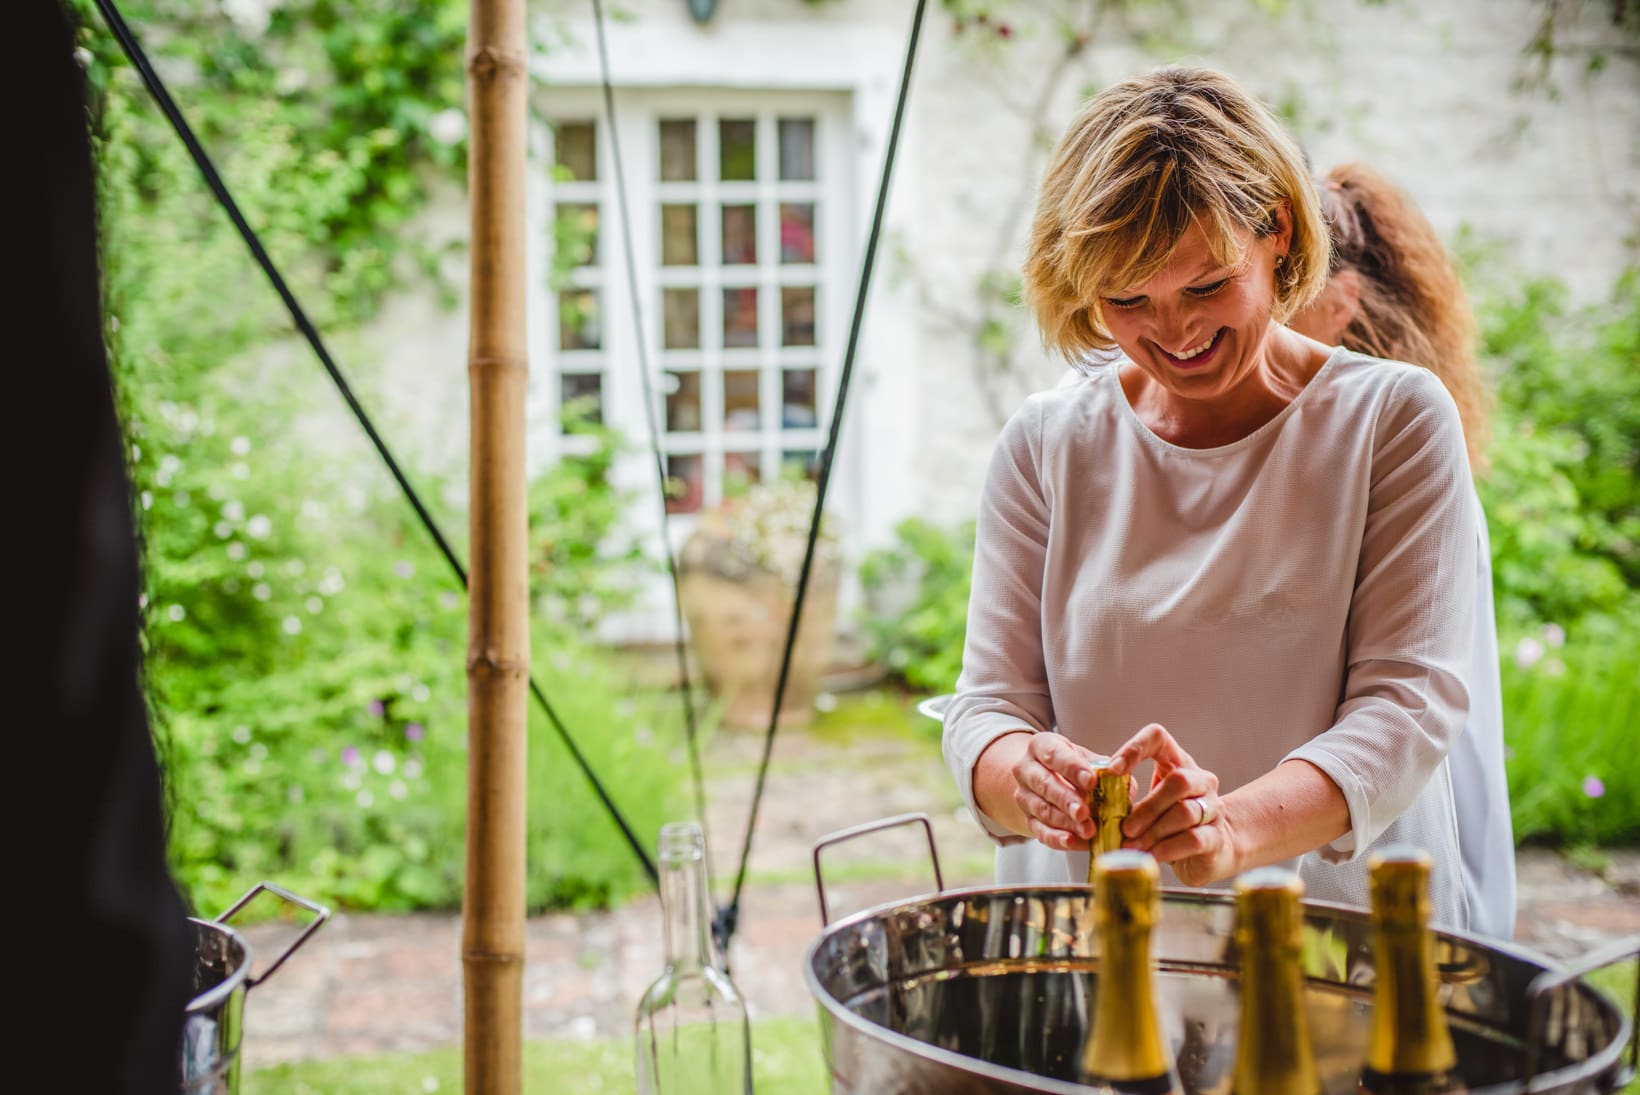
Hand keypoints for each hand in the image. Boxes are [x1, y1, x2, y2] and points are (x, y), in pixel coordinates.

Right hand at [1004, 732, 1110, 850]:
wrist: (1046, 778)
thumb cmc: (1072, 766)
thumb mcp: (1087, 760)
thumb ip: (1107, 771)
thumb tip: (1124, 785)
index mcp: (1042, 746)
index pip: (1054, 754)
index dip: (1072, 768)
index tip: (1091, 781)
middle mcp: (1027, 769)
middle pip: (1044, 784)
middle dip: (1066, 799)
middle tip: (1085, 812)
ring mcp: (1024, 795)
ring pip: (1043, 810)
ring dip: (1066, 822)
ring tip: (1088, 830)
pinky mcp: (1027, 819)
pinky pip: (1040, 831)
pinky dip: (1057, 838)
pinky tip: (1072, 841)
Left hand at [1108, 723, 1235, 886]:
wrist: (1211, 848)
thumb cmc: (1170, 821)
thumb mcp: (1148, 804)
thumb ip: (1127, 801)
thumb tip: (1094, 810)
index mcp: (1177, 762)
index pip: (1158, 738)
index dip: (1134, 749)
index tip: (1112, 771)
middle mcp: (1200, 780)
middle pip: (1178, 781)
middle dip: (1147, 807)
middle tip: (1125, 828)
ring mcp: (1212, 807)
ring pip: (1185, 812)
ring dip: (1154, 831)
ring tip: (1133, 845)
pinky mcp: (1216, 836)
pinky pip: (1192, 839)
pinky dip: (1167, 849)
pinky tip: (1152, 856)